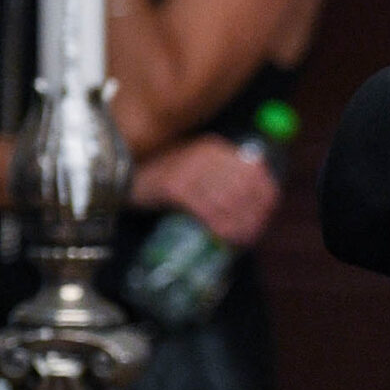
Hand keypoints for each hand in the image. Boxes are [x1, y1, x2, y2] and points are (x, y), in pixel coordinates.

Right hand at [133, 135, 279, 247]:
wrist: (124, 173)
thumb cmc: (164, 176)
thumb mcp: (197, 169)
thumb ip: (224, 178)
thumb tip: (257, 204)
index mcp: (217, 150)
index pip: (256, 173)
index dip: (266, 198)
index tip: (263, 218)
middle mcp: (207, 156)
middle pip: (245, 188)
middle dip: (253, 215)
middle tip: (249, 235)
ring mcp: (190, 169)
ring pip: (228, 201)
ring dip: (238, 224)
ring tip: (238, 239)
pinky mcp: (174, 185)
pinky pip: (206, 209)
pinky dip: (219, 226)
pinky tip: (222, 237)